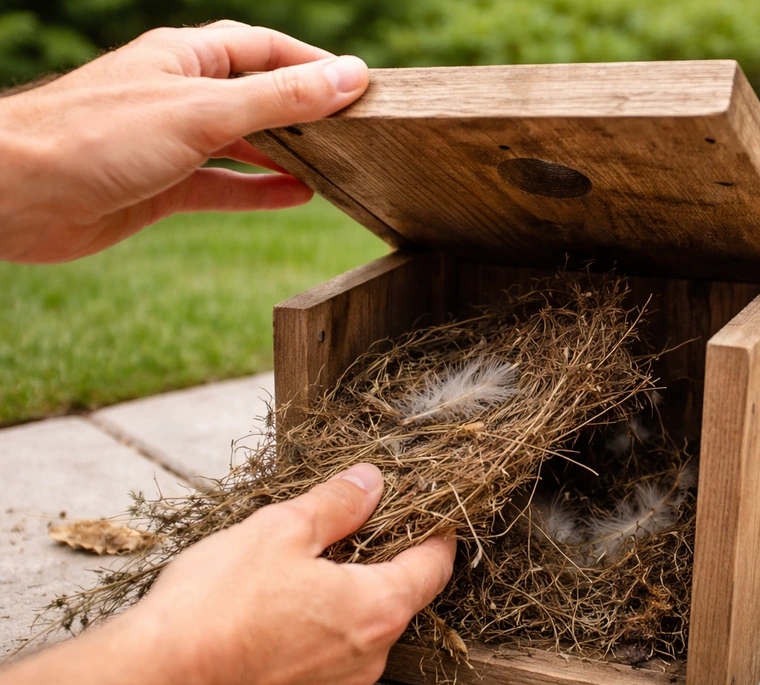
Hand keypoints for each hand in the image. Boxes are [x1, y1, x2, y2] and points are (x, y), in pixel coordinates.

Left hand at [0, 21, 368, 263]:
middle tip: (356, 129)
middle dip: (305, 110)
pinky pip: (224, 185)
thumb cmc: (96, 136)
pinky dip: (260, 190)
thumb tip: (349, 78)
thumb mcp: (203, 112)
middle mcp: (180, 94)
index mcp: (186, 58)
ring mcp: (171, 142)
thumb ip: (279, 98)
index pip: (264, 48)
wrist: (17, 195)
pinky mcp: (162, 185)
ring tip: (336, 164)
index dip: (313, 63)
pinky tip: (298, 195)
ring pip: (243, 143)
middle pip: (257, 95)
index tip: (360, 85)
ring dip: (288, 153)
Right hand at [0, 464, 455, 684]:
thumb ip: (336, 504)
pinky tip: (271, 605)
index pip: (435, 566)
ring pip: (357, 626)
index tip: (430, 510)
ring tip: (297, 561)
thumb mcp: (282, 530)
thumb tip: (370, 483)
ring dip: (342, 591)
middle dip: (381, 557)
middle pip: (398, 596)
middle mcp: (367, 657)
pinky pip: (323, 653)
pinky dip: (313, 624)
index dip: (437, 532)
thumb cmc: (216, 609)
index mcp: (378, 609)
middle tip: (350, 523)